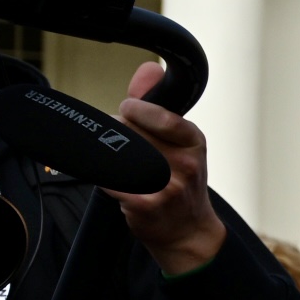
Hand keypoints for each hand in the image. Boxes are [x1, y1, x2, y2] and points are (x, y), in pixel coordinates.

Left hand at [110, 59, 226, 275]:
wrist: (188, 232)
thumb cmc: (180, 182)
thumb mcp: (180, 141)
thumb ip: (157, 103)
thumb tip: (148, 67)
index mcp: (194, 141)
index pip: (156, 113)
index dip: (134, 111)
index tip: (129, 114)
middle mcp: (185, 162)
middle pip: (128, 129)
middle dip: (120, 134)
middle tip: (131, 151)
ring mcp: (167, 185)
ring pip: (116, 152)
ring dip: (110, 156)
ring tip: (126, 167)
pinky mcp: (145, 205)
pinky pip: (108, 179)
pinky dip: (105, 179)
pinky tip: (118, 185)